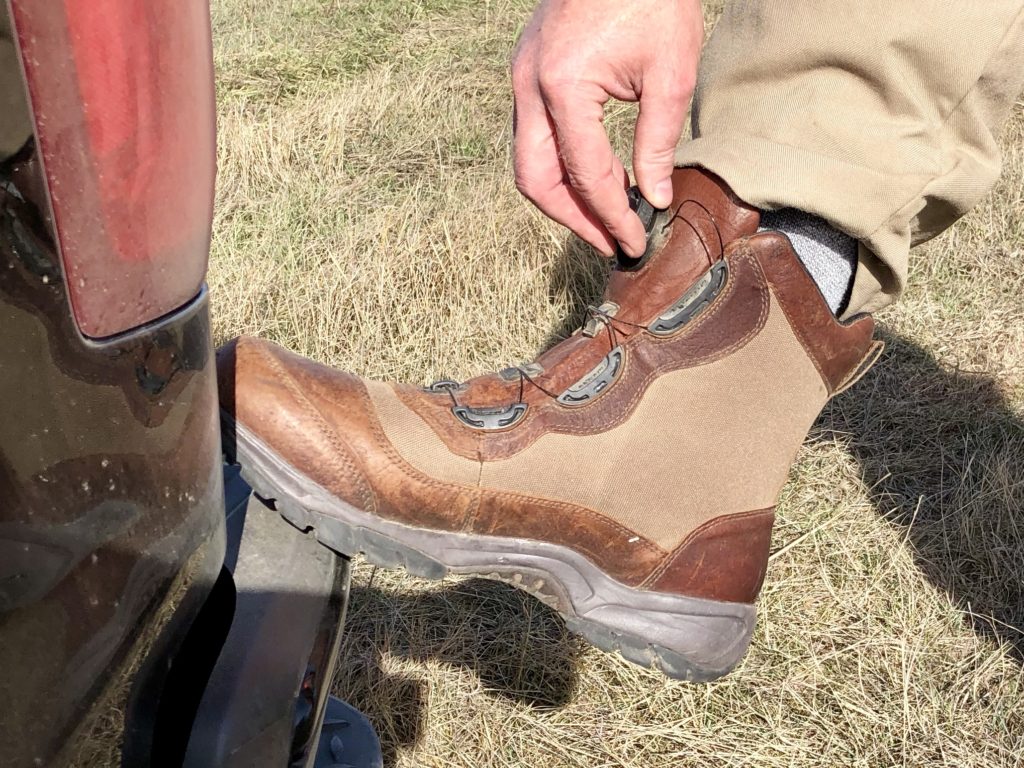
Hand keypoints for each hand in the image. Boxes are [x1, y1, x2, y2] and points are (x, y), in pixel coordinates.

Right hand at [511, 0, 702, 256]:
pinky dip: (557, 164)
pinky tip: (591, 175)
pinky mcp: (527, 69)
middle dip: (573, 219)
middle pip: (535, 180)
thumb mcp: (670, 73)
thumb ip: (657, 143)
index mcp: (563, 87)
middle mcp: (529, 86)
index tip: (634, 242)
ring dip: (562, 196)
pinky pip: (532, 134)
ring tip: (601, 217)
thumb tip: (655, 197)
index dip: (612, 216)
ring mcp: (520, 75)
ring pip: (527, 161)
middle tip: (610, 241)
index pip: (586, 175)